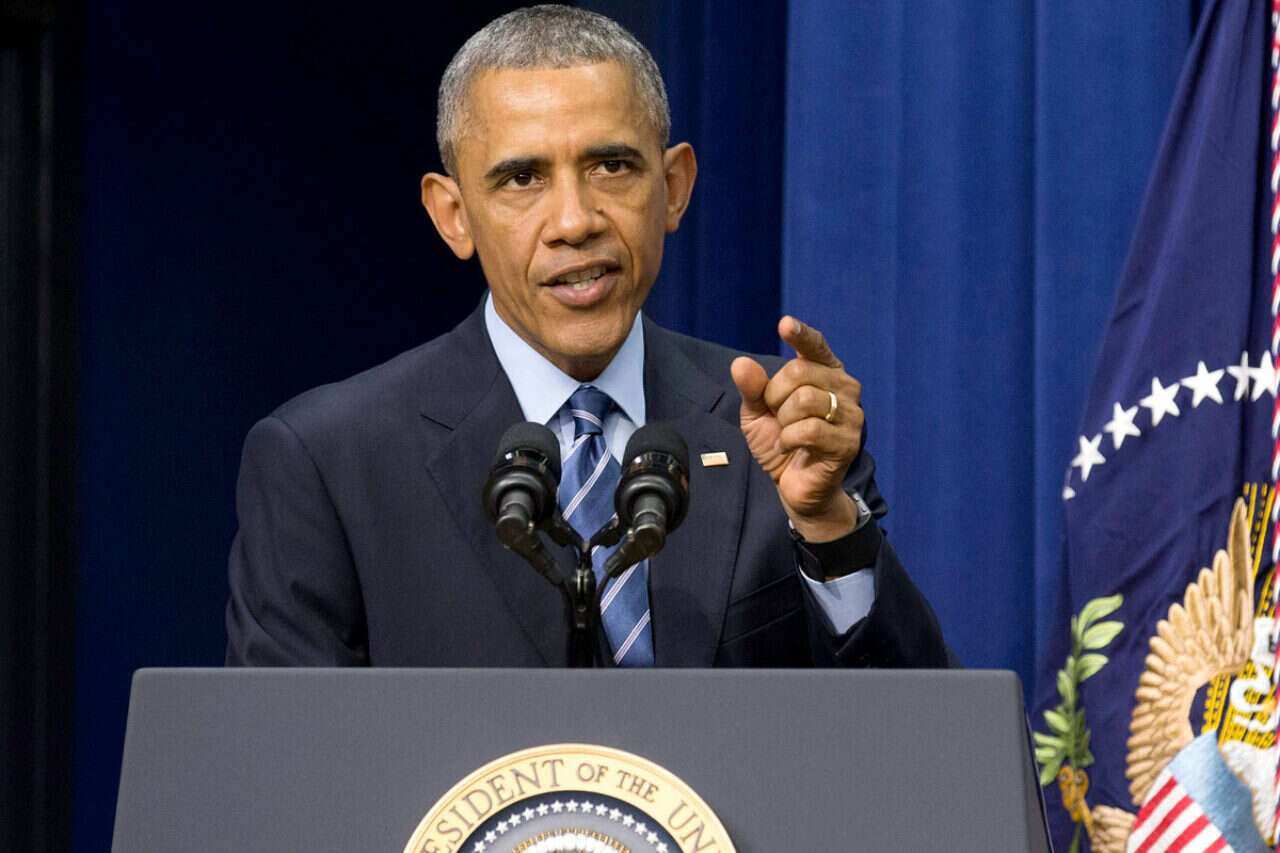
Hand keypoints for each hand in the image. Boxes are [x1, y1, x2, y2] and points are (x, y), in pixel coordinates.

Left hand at [731, 317, 864, 542]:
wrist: (795, 487)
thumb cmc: (781, 443)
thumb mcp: (758, 413)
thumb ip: (752, 388)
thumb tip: (740, 364)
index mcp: (826, 373)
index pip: (815, 347)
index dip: (801, 334)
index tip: (784, 324)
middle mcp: (845, 388)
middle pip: (799, 372)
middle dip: (776, 396)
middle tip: (778, 418)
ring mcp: (851, 414)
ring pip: (804, 400)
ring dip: (783, 421)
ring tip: (787, 436)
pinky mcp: (848, 441)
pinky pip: (809, 429)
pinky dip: (789, 440)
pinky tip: (790, 448)